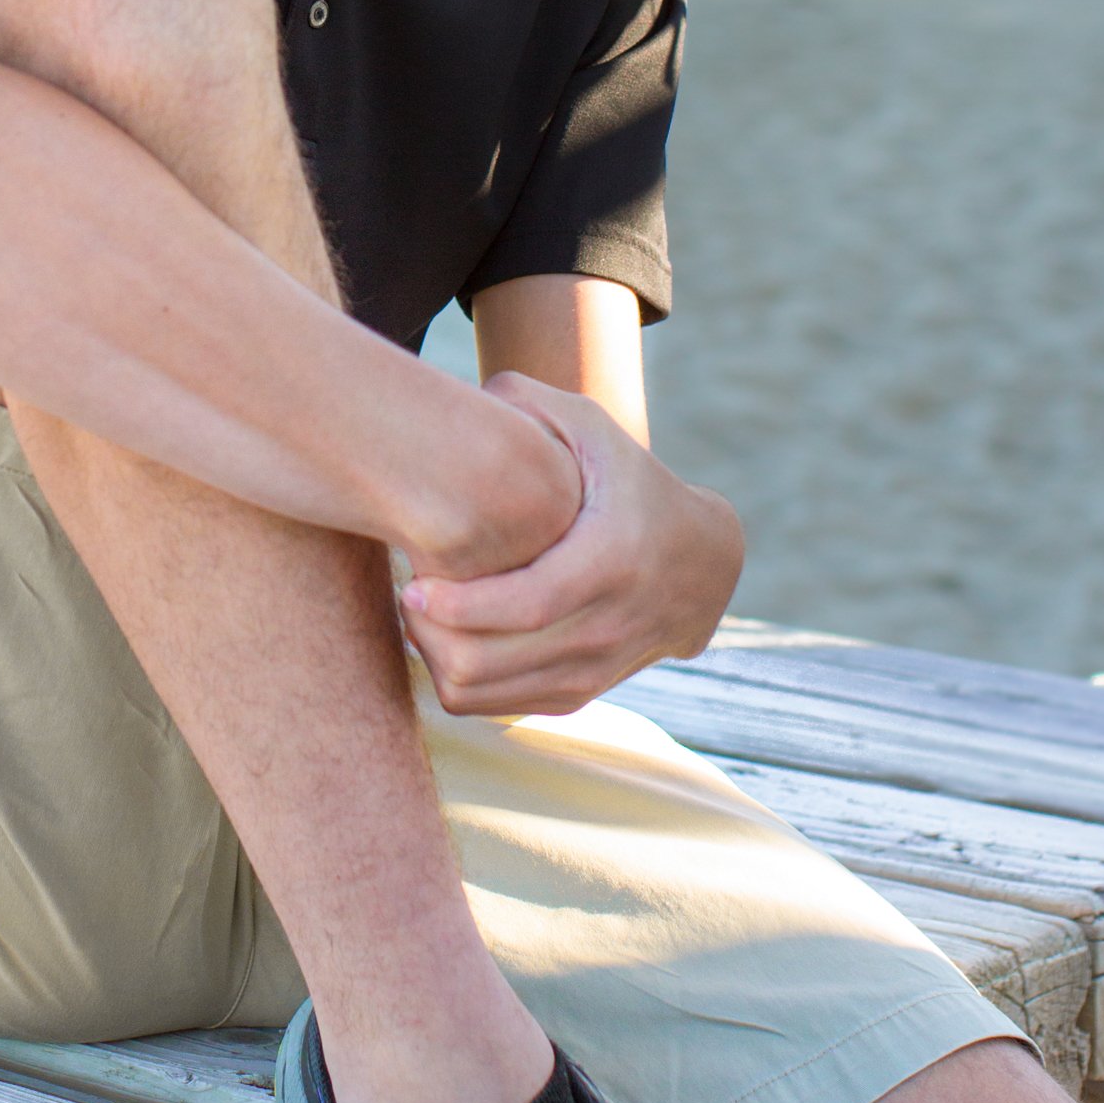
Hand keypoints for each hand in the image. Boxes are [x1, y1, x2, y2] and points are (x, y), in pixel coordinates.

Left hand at [397, 372, 742, 715]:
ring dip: (441, 660)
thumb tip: (468, 394)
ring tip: (418, 614)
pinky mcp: (583, 691)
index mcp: (612, 559)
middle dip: (435, 635)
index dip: (463, 605)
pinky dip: (463, 683)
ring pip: (495, 694)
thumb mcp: (591, 427)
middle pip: (500, 660)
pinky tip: (443, 638)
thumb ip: (528, 401)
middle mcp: (608, 625)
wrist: (701, 562)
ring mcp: (597, 668)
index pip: (529, 603)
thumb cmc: (627, 479)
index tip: (412, 585)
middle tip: (403, 594)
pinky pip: (505, 708)